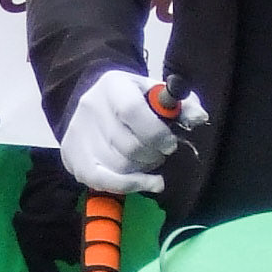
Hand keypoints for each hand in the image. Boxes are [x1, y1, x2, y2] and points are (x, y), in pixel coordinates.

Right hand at [60, 70, 186, 194]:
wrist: (93, 103)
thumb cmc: (132, 99)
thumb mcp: (155, 94)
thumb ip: (181, 105)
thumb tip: (199, 117)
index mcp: (113, 85)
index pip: (132, 111)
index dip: (156, 133)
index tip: (170, 144)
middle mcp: (90, 107)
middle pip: (127, 145)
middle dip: (153, 155)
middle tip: (160, 152)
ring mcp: (77, 134)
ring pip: (118, 165)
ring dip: (142, 170)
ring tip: (148, 161)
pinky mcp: (72, 157)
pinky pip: (102, 181)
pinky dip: (128, 186)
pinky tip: (145, 183)